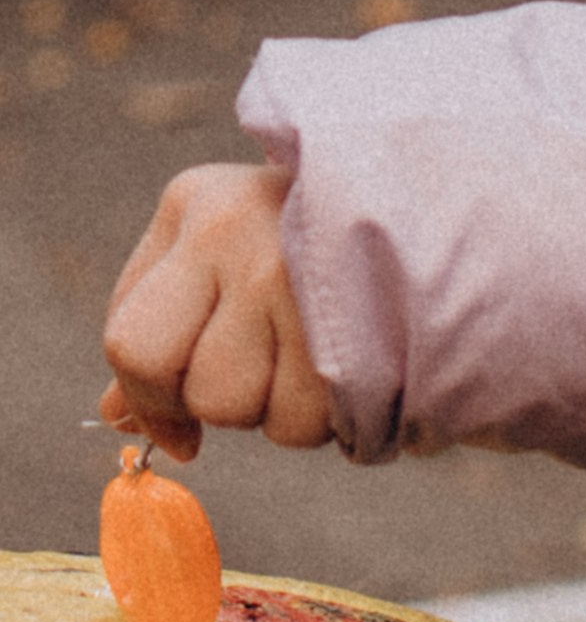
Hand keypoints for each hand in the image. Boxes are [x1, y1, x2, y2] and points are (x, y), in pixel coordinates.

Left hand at [101, 163, 331, 460]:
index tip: (178, 432)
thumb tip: (118, 419)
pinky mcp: (356, 316)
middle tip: (274, 364)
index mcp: (194, 203)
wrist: (431, 190)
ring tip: (320, 354)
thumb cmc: (308, 226)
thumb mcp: (218, 247)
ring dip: (284, 408)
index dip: (152, 406)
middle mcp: (237, 228)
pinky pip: (309, 421)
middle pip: (200, 390)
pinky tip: (352, 366)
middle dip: (233, 402)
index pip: (132, 345)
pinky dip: (329, 417)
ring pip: (253, 412)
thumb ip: (158, 327)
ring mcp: (296, 269)